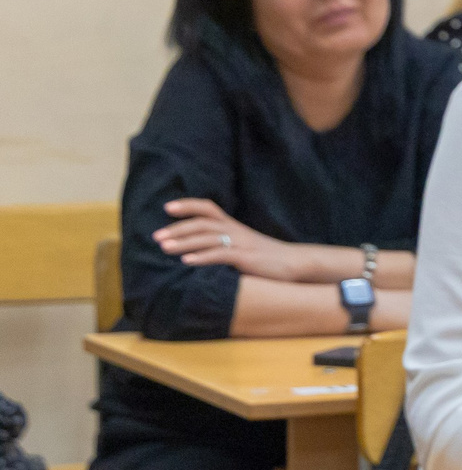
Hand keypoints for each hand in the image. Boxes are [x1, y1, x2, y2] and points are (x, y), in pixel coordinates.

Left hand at [154, 198, 337, 282]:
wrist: (297, 263)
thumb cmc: (270, 258)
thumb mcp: (246, 245)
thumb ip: (226, 243)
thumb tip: (202, 248)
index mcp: (235, 226)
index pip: (208, 208)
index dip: (187, 205)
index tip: (167, 207)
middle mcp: (236, 230)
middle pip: (201, 223)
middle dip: (176, 228)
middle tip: (156, 236)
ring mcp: (241, 243)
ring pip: (207, 238)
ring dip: (183, 242)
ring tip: (164, 248)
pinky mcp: (246, 258)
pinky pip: (220, 255)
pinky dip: (202, 257)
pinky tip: (187, 261)